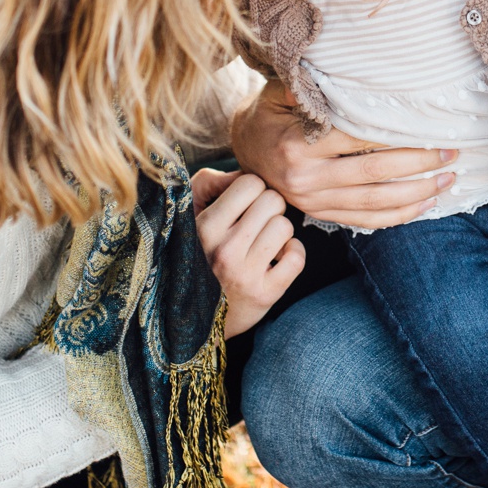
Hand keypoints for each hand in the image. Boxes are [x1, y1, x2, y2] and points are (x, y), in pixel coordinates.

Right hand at [192, 170, 304, 338]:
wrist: (193, 316)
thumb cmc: (197, 251)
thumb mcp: (190, 213)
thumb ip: (211, 183)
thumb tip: (244, 171)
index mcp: (205, 226)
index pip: (250, 182)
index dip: (252, 189)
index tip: (244, 204)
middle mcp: (224, 250)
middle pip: (273, 200)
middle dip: (269, 207)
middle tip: (257, 223)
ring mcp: (245, 274)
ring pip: (286, 226)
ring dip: (280, 232)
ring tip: (264, 242)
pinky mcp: (265, 294)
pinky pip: (297, 256)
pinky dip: (292, 254)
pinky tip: (277, 258)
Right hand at [228, 81, 455, 228]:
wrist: (242, 149)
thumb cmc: (268, 114)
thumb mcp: (279, 92)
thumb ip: (309, 85)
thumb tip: (345, 71)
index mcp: (297, 145)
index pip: (359, 139)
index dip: (398, 134)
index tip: (431, 127)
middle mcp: (304, 178)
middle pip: (373, 173)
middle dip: (418, 164)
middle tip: (451, 152)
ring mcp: (311, 202)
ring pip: (373, 202)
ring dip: (415, 193)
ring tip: (447, 180)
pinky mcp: (319, 215)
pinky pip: (363, 220)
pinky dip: (396, 216)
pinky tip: (423, 206)